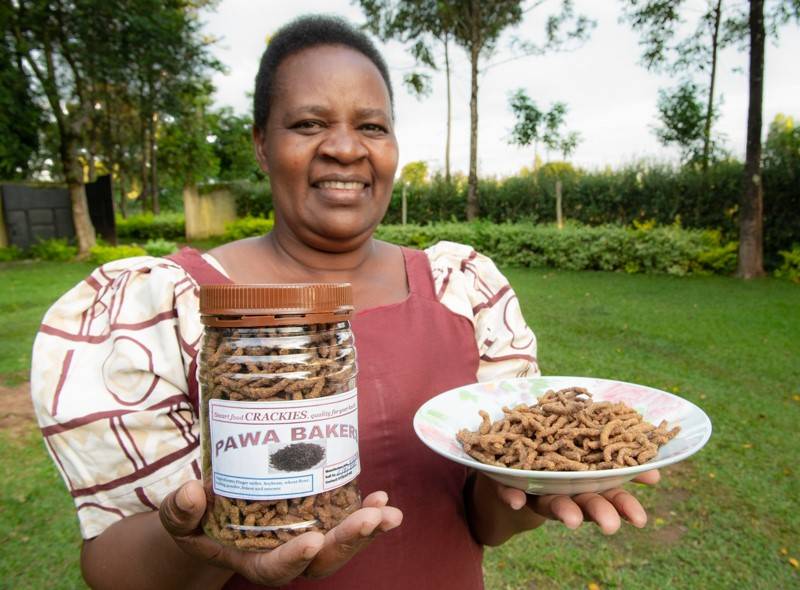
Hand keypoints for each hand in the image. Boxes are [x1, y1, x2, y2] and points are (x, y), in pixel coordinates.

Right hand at [159, 480, 402, 585]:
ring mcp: (306, 538)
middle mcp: (285, 555)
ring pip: (341, 545)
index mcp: (252, 561)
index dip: (294, 559)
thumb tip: (191, 492)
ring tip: (390, 513)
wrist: (215, 513)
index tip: (312, 541)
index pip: (275, 570)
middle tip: (372, 519)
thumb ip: (181, 510)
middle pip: (322, 560)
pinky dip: (367, 512)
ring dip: (368, 530)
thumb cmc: (195, 519)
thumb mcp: (179, 517)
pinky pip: (347, 522)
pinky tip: (382, 498)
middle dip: (349, 541)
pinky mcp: (320, 519)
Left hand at [496, 470, 659, 534]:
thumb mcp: (591, 456)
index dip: (625, 506)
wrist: (512, 472)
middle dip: (598, 514)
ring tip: (574, 520)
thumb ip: (619, 462)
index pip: (610, 495)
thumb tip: (656, 470)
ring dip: (564, 512)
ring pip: (553, 503)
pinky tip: (517, 501)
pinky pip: (511, 492)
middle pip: (585, 503)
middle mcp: (565, 491)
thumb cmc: (559, 463)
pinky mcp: (509, 486)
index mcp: (586, 482)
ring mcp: (538, 490)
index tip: (640, 519)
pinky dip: (514, 497)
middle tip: (611, 525)